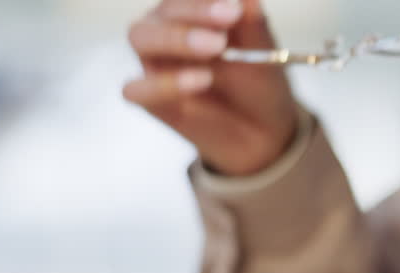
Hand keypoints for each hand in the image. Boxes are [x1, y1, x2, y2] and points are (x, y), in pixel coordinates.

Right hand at [125, 0, 297, 175]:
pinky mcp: (150, 99)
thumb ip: (253, 26)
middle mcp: (167, 29)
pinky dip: (163, 84)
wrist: (263, 132)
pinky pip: (137, 89)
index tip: (235, 10)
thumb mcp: (263, 54)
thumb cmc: (259, 83)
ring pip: (141, 38)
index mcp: (194, 11)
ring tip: (214, 49)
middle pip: (163, 12)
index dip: (204, 3)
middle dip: (192, 15)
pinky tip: (199, 82)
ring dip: (173, 39)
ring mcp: (155, 63)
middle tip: (223, 34)